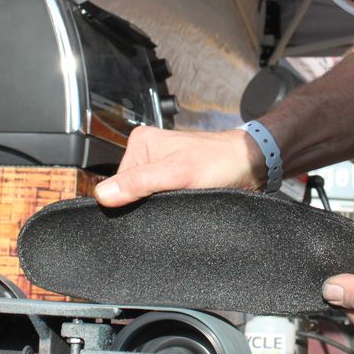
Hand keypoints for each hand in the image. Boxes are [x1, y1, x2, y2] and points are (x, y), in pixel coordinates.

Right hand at [94, 125, 266, 206]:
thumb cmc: (220, 162)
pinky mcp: (172, 182)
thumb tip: (103, 195)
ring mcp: (160, 169)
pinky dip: (166, 208)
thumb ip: (139, 183)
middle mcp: (147, 154)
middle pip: (131, 192)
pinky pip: (159, 201)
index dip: (128, 201)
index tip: (147, 208)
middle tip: (168, 205)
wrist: (251, 166)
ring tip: (177, 204)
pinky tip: (178, 209)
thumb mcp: (176, 173)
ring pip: (145, 199)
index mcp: (140, 143)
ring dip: (157, 208)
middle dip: (145, 205)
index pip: (117, 182)